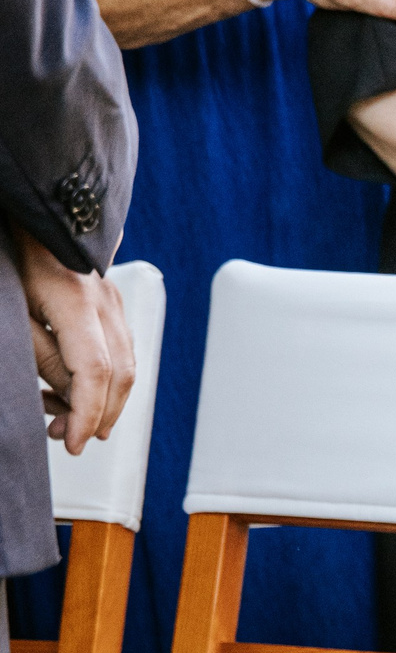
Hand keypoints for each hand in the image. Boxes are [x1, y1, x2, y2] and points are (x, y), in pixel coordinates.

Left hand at [15, 230, 134, 453]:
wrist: (30, 209)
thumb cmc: (9, 257)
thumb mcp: (13, 311)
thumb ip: (42, 354)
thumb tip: (69, 396)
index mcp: (78, 302)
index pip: (95, 372)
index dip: (85, 413)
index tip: (70, 442)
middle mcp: (106, 301)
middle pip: (121, 374)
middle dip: (100, 414)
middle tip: (68, 439)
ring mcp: (113, 299)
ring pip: (127, 364)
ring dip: (104, 400)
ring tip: (64, 417)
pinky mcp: (109, 300)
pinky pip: (119, 348)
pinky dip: (104, 378)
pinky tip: (74, 388)